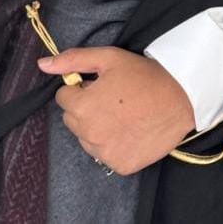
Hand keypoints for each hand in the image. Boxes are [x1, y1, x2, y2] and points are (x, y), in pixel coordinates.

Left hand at [38, 47, 194, 175]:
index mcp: (82, 107)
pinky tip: (130, 129)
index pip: (64, 98)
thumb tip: (42, 65)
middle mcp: (90, 134)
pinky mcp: (121, 166)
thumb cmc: (142, 75)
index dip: (80, 88)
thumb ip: (72, 61)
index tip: (99, 84)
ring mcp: (105, 153)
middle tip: (112, 97)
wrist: (180, 98)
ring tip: (122, 113)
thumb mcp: (107, 58)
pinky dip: (113, 144)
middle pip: (73, 120)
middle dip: (86, 108)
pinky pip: (105, 154)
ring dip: (97, 127)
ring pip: (87, 139)